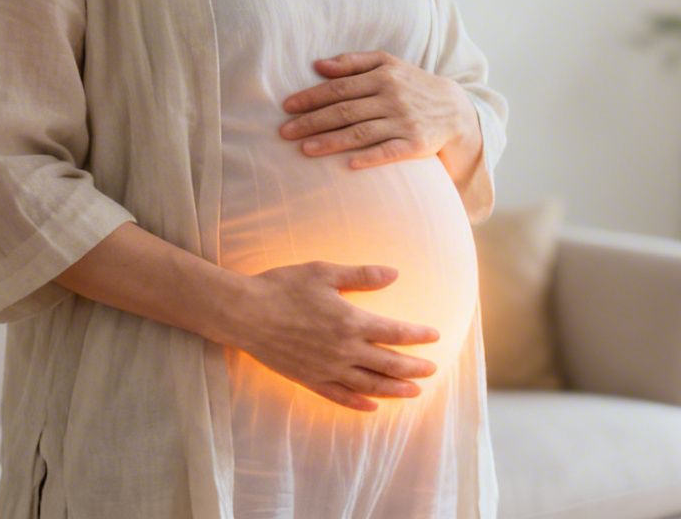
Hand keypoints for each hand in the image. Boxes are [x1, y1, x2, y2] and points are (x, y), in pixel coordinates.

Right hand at [229, 262, 440, 410]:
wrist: (245, 313)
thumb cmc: (283, 287)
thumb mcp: (324, 272)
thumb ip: (362, 275)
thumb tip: (395, 273)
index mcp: (351, 322)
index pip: (395, 333)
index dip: (418, 336)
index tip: (435, 336)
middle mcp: (344, 351)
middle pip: (389, 364)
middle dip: (414, 368)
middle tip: (432, 369)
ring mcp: (327, 369)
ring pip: (370, 386)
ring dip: (395, 390)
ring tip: (414, 392)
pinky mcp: (310, 380)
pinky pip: (340, 397)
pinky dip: (359, 404)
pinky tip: (372, 407)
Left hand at [278, 50, 477, 169]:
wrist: (456, 110)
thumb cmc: (413, 86)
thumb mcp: (389, 64)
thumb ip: (354, 62)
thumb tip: (318, 65)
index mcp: (383, 76)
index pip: (339, 87)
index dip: (311, 97)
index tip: (287, 107)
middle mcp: (392, 97)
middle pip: (345, 110)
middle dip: (312, 121)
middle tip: (284, 132)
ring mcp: (404, 122)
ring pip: (361, 132)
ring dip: (331, 141)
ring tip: (305, 149)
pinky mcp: (416, 144)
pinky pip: (389, 152)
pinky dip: (369, 158)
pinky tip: (348, 165)